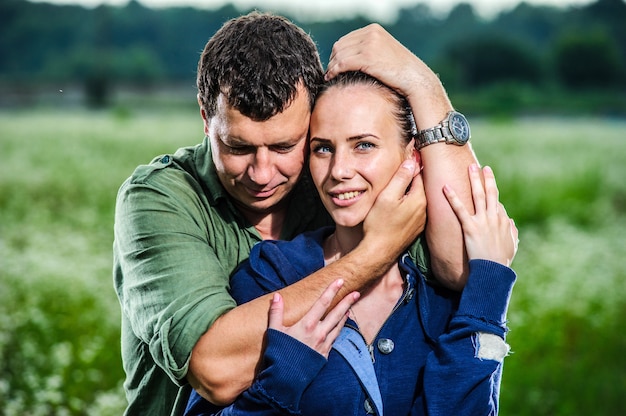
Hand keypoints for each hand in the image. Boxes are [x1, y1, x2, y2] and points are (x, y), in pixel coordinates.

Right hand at [268, 280, 359, 357]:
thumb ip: (276, 312)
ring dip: (345, 315)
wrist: (285, 380)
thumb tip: (277, 296)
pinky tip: (341, 326)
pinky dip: (340, 329)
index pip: (322, 303)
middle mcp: (319, 333)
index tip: (340, 281)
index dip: (331, 290)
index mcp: (307, 325)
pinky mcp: (324, 354)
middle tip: (356, 292)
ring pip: (338, 326)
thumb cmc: (278, 354)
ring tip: (350, 307)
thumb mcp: (274, 331)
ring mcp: (323, 344)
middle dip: (347, 302)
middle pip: (336, 314)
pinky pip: (335, 338)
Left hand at [325, 24, 451, 128]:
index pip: (345, 39)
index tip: (334, 65)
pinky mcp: (367, 57)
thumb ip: (369, 49)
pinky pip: (342, 63)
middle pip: (340, 46)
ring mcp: (369, 44)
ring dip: (331, 66)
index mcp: (374, 29)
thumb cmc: (400, 71)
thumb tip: (350, 56)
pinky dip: (334, 70)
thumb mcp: (384, 52)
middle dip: (332, 60)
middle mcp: (371, 33)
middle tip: (329, 72)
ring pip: (339, 54)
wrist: (415, 79)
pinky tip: (331, 77)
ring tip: (329, 76)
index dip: (337, 53)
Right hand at [362, 159, 426, 256]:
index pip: (418, 174)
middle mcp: (424, 210)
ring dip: (409, 191)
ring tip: (398, 184)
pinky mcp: (414, 229)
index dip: (411, 164)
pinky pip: (414, 210)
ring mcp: (420, 221)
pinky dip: (408, 204)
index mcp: (419, 199)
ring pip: (416, 199)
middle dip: (411, 177)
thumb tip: (411, 162)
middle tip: (401, 167)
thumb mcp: (387, 196)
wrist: (378, 252)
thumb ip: (400, 178)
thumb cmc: (379, 225)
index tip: (408, 154)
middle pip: (419, 186)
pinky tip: (397, 205)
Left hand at [443, 165, 517, 266]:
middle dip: (486, 179)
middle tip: (483, 167)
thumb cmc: (501, 262)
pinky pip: (459, 209)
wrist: (493, 272)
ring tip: (469, 167)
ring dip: (473, 180)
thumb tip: (512, 223)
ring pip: (478, 195)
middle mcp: (494, 217)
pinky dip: (452, 197)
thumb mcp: (511, 246)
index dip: (492, 195)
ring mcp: (482, 221)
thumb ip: (512, 233)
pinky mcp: (470, 227)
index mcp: (504, 222)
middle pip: (491, 193)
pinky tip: (445, 187)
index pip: (497, 204)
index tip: (488, 186)